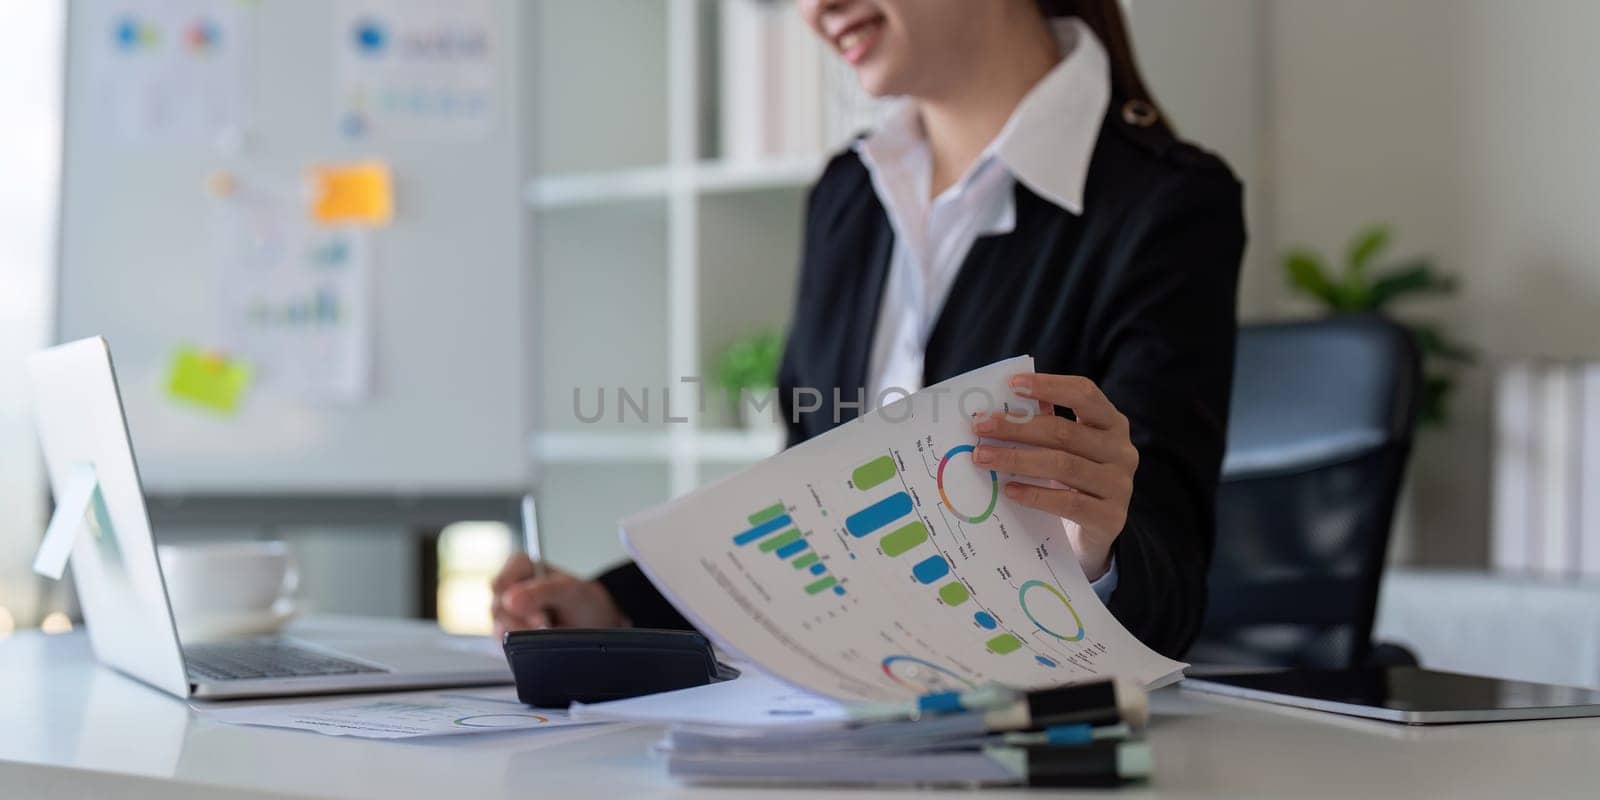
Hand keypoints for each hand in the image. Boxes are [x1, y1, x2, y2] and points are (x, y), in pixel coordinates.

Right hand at [490, 553, 628, 639]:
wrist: (595, 625)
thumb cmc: (583, 601)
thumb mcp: (570, 591)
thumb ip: (542, 591)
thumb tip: (510, 600)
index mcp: (521, 567)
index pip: (500, 582)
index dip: (513, 601)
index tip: (538, 618)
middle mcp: (509, 589)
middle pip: (497, 608)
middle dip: (522, 623)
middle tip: (546, 628)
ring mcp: (507, 613)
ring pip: (498, 628)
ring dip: (523, 636)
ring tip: (547, 635)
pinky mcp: (509, 634)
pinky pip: (504, 645)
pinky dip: (521, 647)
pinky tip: (537, 644)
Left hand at [969, 373, 1138, 581]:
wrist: (1094, 536)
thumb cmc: (1074, 483)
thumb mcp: (1066, 450)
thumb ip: (1045, 424)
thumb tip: (1000, 407)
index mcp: (1112, 424)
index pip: (1085, 393)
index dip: (1049, 386)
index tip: (1012, 384)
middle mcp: (1121, 451)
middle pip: (1064, 431)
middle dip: (1017, 427)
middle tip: (980, 426)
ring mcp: (1119, 486)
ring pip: (1063, 465)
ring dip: (1017, 459)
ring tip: (983, 458)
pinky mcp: (1110, 519)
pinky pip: (1067, 502)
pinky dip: (1035, 494)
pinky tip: (1009, 490)